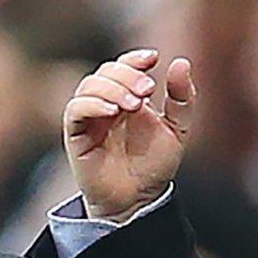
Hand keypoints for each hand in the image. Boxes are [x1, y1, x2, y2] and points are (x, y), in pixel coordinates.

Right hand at [62, 47, 195, 220]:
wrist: (138, 199)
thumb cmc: (154, 165)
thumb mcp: (178, 129)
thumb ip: (182, 98)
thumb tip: (180, 62)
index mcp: (128, 96)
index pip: (124, 65)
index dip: (135, 57)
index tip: (153, 58)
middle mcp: (106, 103)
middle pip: (106, 71)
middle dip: (128, 75)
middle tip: (148, 90)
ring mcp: (90, 117)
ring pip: (89, 85)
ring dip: (112, 88)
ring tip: (135, 104)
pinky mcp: (76, 134)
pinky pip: (76, 109)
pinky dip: (92, 104)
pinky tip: (113, 111)